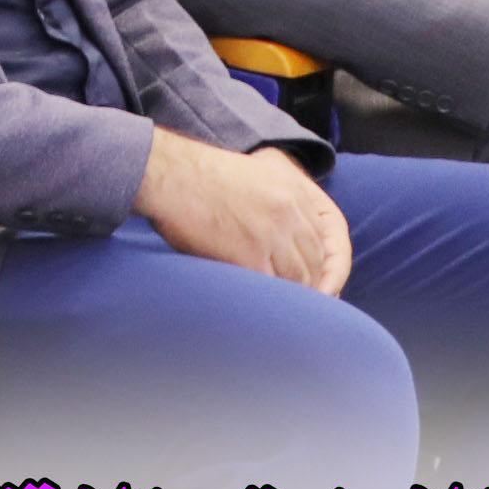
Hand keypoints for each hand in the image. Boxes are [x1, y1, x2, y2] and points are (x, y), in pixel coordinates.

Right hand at [131, 135, 349, 291]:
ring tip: (281, 313)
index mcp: (291, 187)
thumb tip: (278, 237)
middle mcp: (289, 208)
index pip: (320, 236)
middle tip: (300, 306)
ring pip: (298, 277)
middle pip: (314, 259)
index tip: (312, 282)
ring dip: (291, 297)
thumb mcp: (249, 175)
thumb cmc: (194, 177)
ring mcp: (273, 231)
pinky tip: (262, 310)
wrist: (168, 174)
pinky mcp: (251, 253)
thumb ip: (272, 201)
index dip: (317, 264)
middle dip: (309, 285)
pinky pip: (272, 287)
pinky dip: (270, 302)